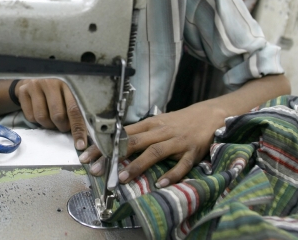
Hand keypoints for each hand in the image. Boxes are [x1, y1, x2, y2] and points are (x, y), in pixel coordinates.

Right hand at [14, 79, 87, 149]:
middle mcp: (51, 84)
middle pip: (58, 115)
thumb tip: (81, 140)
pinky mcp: (23, 92)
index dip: (78, 129)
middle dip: (61, 127)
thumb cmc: (51, 97)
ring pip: (42, 117)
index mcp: (65, 87)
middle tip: (61, 126)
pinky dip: (35, 121)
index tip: (80, 145)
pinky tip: (37, 113)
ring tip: (49, 119)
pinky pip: (30, 117)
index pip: (73, 110)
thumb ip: (72, 115)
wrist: (29, 85)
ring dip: (47, 125)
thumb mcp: (63, 100)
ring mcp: (36, 86)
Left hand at [79, 104, 226, 187]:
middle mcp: (161, 132)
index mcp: (150, 124)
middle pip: (134, 143)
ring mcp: (176, 142)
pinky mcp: (192, 152)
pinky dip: (171, 174)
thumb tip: (116, 144)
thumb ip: (140, 134)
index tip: (87, 155)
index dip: (103, 145)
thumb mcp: (158, 123)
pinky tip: (161, 183)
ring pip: (154, 152)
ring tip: (122, 178)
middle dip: (114, 157)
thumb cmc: (180, 121)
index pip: (122, 134)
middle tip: (97, 169)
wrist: (210, 114)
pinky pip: (181, 164)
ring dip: (137, 166)